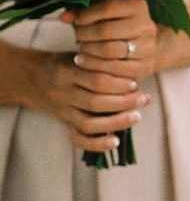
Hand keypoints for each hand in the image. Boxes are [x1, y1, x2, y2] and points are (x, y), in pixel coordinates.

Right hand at [28, 50, 149, 152]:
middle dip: (123, 103)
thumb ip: (104, 64)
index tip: (136, 84)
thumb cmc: (69, 63)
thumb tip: (138, 78)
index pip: (96, 81)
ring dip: (116, 123)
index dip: (119, 84)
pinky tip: (115, 141)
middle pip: (95, 103)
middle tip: (143, 100)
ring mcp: (62, 111)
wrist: (34, 77)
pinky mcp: (64, 124)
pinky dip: (97, 144)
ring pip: (88, 124)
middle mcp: (62, 93)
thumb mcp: (83, 56)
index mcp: (67, 72)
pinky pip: (78, 139)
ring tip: (136, 117)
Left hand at [62, 0, 164, 80]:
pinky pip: (113, 69)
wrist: (149, 47)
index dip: (87, 14)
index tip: (78, 21)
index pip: (109, 7)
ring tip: (81, 49)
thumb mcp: (106, 13)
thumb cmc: (120, 26)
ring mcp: (147, 48)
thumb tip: (63, 18)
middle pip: (106, 30)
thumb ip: (84, 12)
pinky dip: (94, 66)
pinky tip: (86, 62)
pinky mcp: (142, 67)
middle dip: (85, 34)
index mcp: (138, 7)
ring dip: (88, 50)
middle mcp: (146, 26)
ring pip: (108, 50)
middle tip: (78, 37)